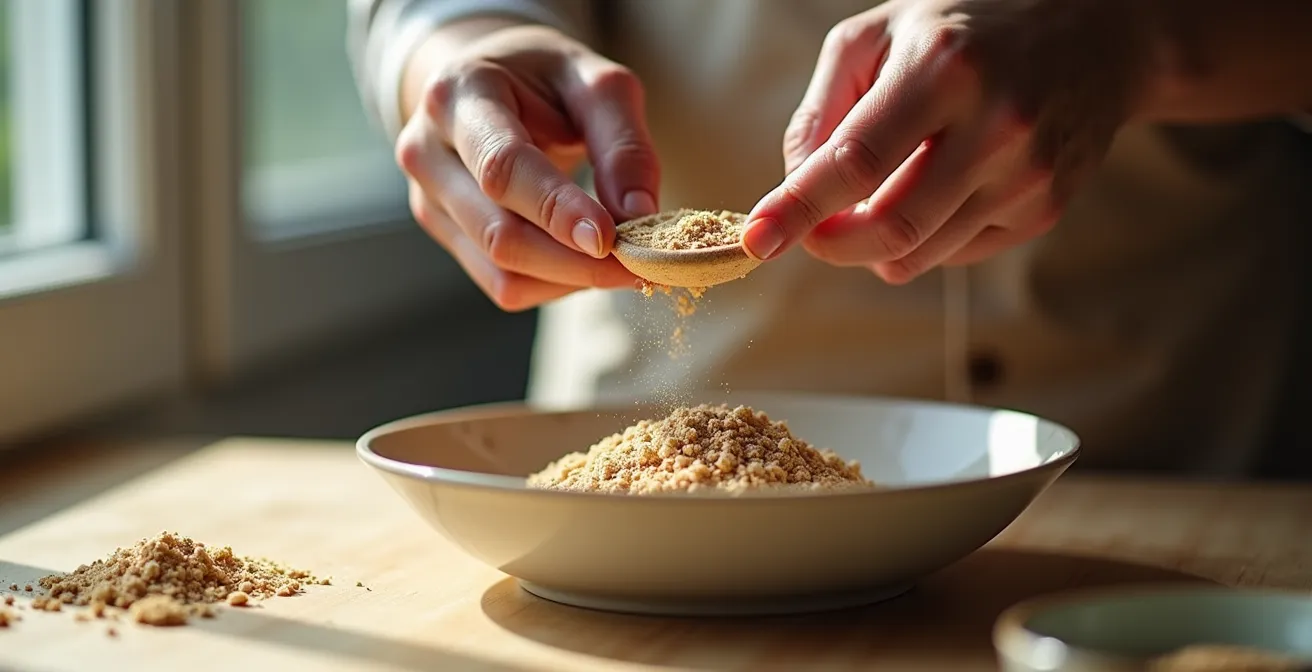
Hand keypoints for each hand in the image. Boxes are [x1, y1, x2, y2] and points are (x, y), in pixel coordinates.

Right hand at [396, 22, 658, 309]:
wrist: (488, 82)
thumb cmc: (546, 79)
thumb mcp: (596, 84)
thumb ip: (623, 143)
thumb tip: (640, 215)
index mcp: (459, 95)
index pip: (502, 167)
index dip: (556, 209)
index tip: (609, 239)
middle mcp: (428, 150)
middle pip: (499, 232)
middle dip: (576, 260)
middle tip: (641, 264)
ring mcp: (428, 198)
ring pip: (502, 271)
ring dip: (571, 278)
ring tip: (620, 261)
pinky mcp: (445, 234)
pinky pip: (504, 284)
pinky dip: (555, 284)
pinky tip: (585, 262)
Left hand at [745, 0, 1153, 283]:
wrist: (1097, 32)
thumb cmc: (964, 29)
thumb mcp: (880, 34)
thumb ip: (822, 109)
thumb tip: (792, 186)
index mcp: (942, 68)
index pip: (853, 162)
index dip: (798, 209)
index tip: (757, 239)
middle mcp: (994, 122)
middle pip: (888, 226)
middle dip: (832, 243)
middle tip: (811, 232)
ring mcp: (1027, 171)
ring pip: (919, 253)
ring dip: (875, 243)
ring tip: (880, 194)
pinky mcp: (1046, 206)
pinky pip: (957, 253)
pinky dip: (925, 237)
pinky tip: (939, 188)